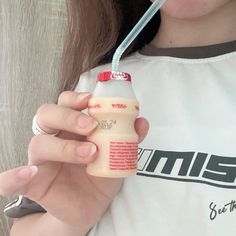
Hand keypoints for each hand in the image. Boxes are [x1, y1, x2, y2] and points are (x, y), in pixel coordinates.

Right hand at [0, 91, 148, 232]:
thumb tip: (141, 122)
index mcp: (71, 128)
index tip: (91, 100)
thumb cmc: (102, 175)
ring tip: (90, 154)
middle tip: (92, 126)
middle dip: (68, 116)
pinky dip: (14, 176)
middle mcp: (54, 138)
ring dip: (64, 146)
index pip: (65, 103)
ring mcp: (41, 160)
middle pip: (47, 115)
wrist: (91, 205)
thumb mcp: (118, 154)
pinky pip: (11, 180)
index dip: (74, 98)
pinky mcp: (33, 183)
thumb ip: (129, 137)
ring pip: (39, 143)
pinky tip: (27, 174)